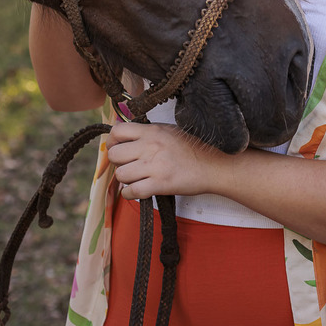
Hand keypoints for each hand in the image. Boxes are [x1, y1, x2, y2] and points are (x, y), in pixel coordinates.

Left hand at [105, 122, 226, 199]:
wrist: (213, 167)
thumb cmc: (193, 149)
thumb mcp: (169, 131)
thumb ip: (148, 133)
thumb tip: (125, 137)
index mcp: (153, 131)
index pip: (118, 131)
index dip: (113, 141)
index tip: (117, 147)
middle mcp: (151, 146)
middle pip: (114, 155)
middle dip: (117, 162)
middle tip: (128, 165)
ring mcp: (154, 166)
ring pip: (120, 174)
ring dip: (125, 179)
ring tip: (136, 178)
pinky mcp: (159, 184)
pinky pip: (131, 191)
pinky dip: (130, 194)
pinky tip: (138, 190)